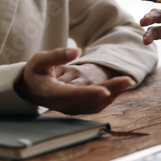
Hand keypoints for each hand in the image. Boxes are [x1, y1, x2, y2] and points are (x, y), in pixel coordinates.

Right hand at [14, 48, 134, 114]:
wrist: (32, 89)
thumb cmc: (36, 73)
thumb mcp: (40, 60)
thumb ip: (56, 56)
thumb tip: (75, 51)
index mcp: (52, 93)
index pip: (73, 95)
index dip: (89, 93)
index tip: (104, 90)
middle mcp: (64, 104)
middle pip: (90, 100)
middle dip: (110, 90)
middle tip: (127, 80)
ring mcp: (73, 108)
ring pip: (97, 104)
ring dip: (114, 93)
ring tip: (128, 81)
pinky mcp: (80, 108)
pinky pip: (98, 104)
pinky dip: (111, 96)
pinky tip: (121, 86)